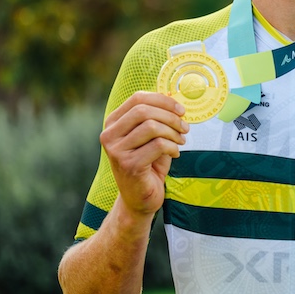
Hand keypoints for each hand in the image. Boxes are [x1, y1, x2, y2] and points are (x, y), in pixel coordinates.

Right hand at [99, 91, 188, 218]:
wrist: (140, 197)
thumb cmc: (148, 163)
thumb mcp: (151, 136)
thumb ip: (157, 117)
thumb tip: (173, 96)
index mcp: (113, 123)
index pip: (137, 98)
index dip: (163, 100)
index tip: (181, 110)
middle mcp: (109, 135)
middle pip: (144, 110)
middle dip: (170, 116)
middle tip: (184, 127)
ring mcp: (116, 151)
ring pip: (152, 126)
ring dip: (173, 132)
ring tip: (180, 141)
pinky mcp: (129, 165)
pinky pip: (158, 145)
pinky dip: (172, 147)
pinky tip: (175, 153)